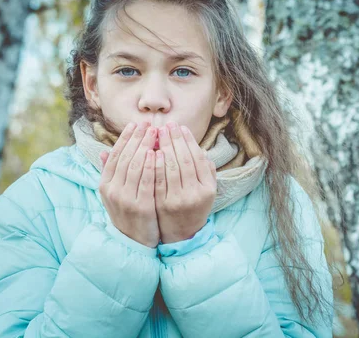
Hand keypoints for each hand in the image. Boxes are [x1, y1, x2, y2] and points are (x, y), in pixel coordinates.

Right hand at [98, 121, 159, 247]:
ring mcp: (125, 199)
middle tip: (148, 124)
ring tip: (155, 133)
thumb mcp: (114, 193)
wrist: (132, 242)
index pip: (115, 155)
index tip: (135, 124)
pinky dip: (150, 166)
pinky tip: (157, 153)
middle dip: (137, 138)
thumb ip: (110, 172)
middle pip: (125, 157)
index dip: (125, 138)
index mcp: (105, 184)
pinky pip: (146, 182)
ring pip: (135, 166)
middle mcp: (112, 190)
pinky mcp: (140, 207)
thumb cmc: (127, 213)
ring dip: (145, 147)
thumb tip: (103, 150)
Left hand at [155, 122, 216, 243]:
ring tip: (157, 133)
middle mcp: (195, 193)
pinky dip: (154, 163)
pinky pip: (157, 180)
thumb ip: (207, 170)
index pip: (197, 158)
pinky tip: (150, 151)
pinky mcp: (163, 204)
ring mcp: (178, 199)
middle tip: (167, 125)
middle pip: (183, 159)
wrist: (182, 234)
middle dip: (174, 139)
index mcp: (208, 187)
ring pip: (170, 167)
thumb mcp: (207, 190)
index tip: (181, 127)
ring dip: (163, 147)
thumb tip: (200, 148)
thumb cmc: (194, 206)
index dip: (188, 141)